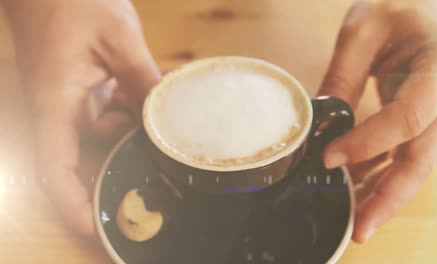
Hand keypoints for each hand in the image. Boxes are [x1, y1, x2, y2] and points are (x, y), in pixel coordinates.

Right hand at [3, 0, 160, 235]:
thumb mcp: (118, 38)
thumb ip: (142, 79)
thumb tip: (166, 117)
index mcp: (55, 102)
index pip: (55, 167)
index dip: (71, 203)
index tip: (95, 228)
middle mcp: (55, 110)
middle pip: (76, 162)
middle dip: (109, 177)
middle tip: (152, 189)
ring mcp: (65, 101)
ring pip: (96, 139)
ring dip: (127, 140)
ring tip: (162, 139)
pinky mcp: (76, 91)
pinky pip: (101, 117)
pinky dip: (125, 117)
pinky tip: (147, 106)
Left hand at [319, 0, 436, 242]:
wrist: (425, 5)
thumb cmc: (398, 6)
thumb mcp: (362, 31)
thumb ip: (342, 78)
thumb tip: (322, 127)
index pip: (409, 117)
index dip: (369, 143)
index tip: (329, 157)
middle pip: (423, 157)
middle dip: (389, 196)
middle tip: (360, 228)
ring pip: (418, 164)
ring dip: (387, 195)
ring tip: (358, 221)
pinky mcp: (430, 121)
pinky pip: (409, 156)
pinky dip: (385, 176)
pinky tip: (362, 191)